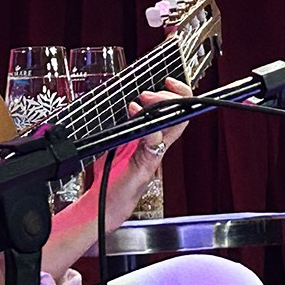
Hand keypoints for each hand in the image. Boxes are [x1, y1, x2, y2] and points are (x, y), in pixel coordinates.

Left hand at [96, 78, 191, 231]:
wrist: (104, 204)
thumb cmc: (111, 177)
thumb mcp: (118, 143)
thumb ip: (125, 125)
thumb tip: (128, 105)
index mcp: (154, 137)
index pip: (175, 111)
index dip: (178, 93)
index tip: (170, 80)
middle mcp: (158, 144)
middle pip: (181, 115)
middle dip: (172, 96)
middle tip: (151, 92)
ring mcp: (154, 154)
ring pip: (173, 126)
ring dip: (161, 107)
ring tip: (146, 99)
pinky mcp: (146, 165)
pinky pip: (154, 143)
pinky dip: (148, 127)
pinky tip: (136, 115)